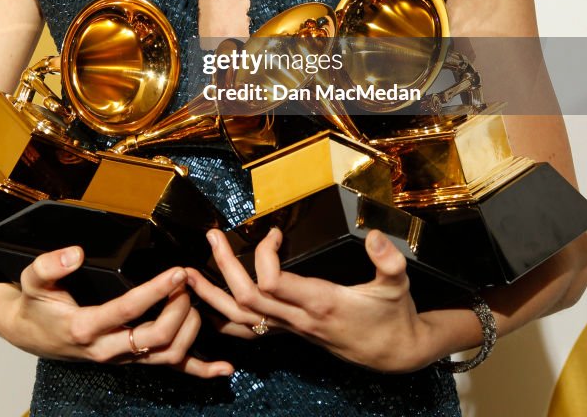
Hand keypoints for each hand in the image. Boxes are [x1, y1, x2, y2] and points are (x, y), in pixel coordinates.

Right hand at [0, 245, 233, 377]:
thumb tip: (75, 253)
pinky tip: (223, 368)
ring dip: (189, 328)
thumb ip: (50, 264)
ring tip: (194, 298)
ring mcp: (123, 358)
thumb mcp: (32, 280)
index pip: (129, 310)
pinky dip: (200, 370)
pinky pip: (170, 370)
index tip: (177, 272)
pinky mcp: (133, 361)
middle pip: (156, 338)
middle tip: (188, 280)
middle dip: (180, 308)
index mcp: (87, 327)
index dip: (157, 291)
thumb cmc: (38, 305)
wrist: (32, 333)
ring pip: (168, 355)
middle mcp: (108, 348)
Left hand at [186, 228, 443, 372]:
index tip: (275, 232)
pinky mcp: (290, 331)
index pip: (273, 283)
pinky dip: (225, 317)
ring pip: (241, 318)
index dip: (265, 254)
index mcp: (320, 303)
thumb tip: (374, 234)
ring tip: (189, 274)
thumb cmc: (392, 316)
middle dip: (224, 266)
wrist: (393, 353)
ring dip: (212, 295)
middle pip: (248, 298)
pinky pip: (250, 329)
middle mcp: (299, 318)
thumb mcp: (397, 285)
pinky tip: (209, 305)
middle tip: (213, 237)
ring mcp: (292, 328)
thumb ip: (388, 260)